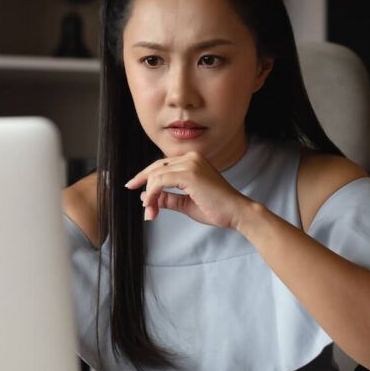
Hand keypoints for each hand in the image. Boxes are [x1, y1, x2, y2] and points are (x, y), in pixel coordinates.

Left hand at [124, 151, 251, 228]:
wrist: (236, 212)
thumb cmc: (216, 208)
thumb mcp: (186, 203)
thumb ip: (167, 198)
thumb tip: (146, 197)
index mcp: (192, 160)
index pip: (162, 165)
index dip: (146, 176)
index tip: (133, 186)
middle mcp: (191, 157)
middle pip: (156, 168)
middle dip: (143, 185)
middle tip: (140, 205)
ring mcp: (190, 163)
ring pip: (156, 176)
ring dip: (149, 196)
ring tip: (150, 213)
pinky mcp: (189, 173)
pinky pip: (160, 182)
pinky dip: (152, 195)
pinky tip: (153, 208)